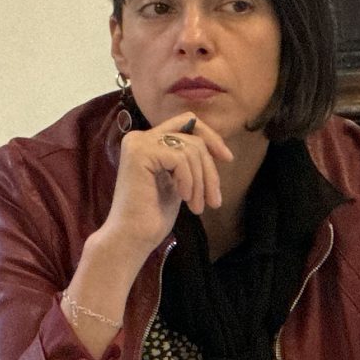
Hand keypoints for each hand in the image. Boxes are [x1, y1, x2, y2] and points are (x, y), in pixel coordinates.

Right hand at [100, 113, 234, 253]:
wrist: (132, 237)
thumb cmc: (152, 216)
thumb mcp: (177, 181)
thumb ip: (186, 161)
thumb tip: (214, 146)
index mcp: (146, 142)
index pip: (186, 123)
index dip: (210, 137)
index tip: (227, 159)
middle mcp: (139, 137)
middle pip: (192, 135)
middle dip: (210, 166)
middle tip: (214, 199)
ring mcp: (138, 143)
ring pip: (191, 148)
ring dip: (202, 181)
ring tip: (199, 206)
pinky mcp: (140, 153)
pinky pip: (181, 158)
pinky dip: (189, 181)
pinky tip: (184, 199)